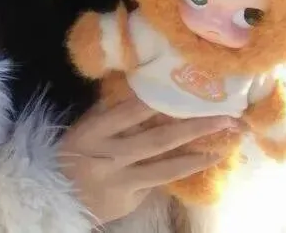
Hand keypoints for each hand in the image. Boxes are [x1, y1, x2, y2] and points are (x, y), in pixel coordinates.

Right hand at [57, 94, 240, 226]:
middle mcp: (108, 155)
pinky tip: (205, 161)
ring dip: (198, 154)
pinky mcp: (130, 199)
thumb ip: (108, 112)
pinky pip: (160, 180)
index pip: (129, 112)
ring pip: (165, 165)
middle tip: (225, 117)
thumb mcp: (83, 128)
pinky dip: (184, 170)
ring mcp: (121, 180)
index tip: (186, 89)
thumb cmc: (73, 154)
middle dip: (193, 128)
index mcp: (93, 131)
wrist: (59, 198)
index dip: (158, 102)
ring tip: (226, 143)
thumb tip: (139, 86)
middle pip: (157, 139)